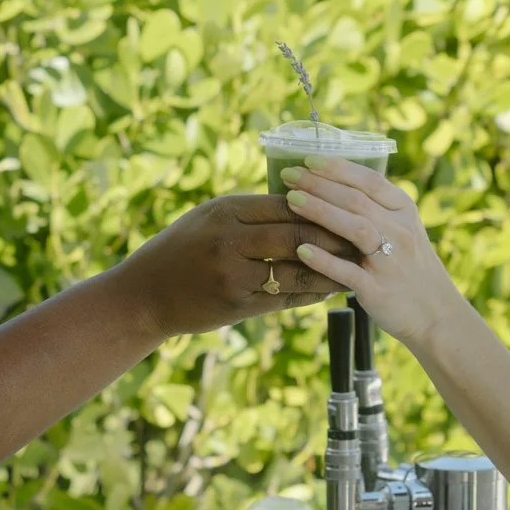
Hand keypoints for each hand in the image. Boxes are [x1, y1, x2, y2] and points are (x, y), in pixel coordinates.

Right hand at [113, 194, 355, 336]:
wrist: (144, 296)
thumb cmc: (179, 250)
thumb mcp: (209, 218)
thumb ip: (251, 212)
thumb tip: (302, 203)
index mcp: (225, 211)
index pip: (286, 203)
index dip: (322, 206)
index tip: (350, 206)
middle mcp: (230, 241)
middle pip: (298, 235)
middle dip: (336, 237)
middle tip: (365, 237)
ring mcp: (234, 276)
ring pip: (298, 271)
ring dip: (332, 269)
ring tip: (357, 266)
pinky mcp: (237, 306)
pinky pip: (287, 299)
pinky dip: (313, 293)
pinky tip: (332, 288)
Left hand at [281, 160, 470, 345]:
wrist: (436, 314)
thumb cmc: (410, 267)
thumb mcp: (403, 229)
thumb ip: (376, 207)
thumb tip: (333, 182)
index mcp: (404, 211)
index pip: (370, 181)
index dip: (337, 168)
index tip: (308, 159)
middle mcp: (400, 232)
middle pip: (357, 200)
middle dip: (319, 184)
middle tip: (288, 175)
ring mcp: (390, 262)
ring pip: (355, 229)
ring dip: (321, 211)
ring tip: (291, 201)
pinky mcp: (378, 290)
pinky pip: (349, 272)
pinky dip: (325, 260)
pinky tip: (301, 250)